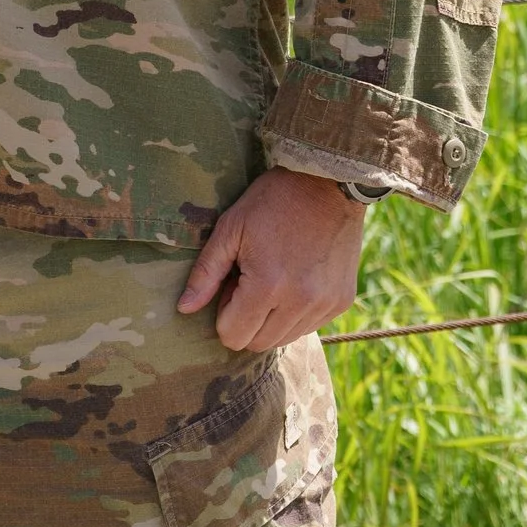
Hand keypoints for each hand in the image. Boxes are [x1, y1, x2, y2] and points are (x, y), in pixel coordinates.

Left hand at [178, 168, 368, 352]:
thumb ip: (206, 273)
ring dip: (272, 320)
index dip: (224, 313)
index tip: (232, 284)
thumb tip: (184, 309)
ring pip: (284, 339)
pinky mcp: (342, 302)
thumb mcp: (231, 228)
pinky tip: (297, 280)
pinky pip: (310, 327)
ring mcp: (325, 304)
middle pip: (258, 344)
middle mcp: (301, 302)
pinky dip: (297, 314)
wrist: (329, 182)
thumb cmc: (273, 200)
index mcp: (268, 285)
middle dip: (246, 321)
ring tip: (274, 280)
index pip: (233, 336)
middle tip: (250, 282)